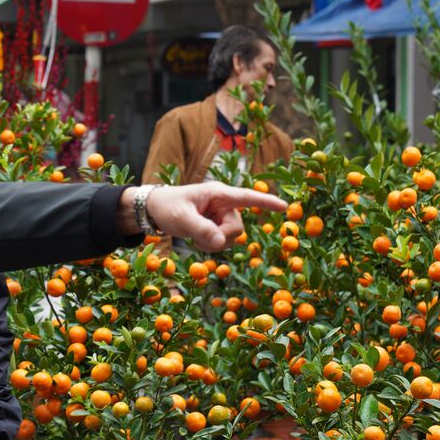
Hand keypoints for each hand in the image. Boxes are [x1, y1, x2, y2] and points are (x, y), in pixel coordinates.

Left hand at [129, 182, 285, 250]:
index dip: (265, 202)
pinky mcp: (217, 227)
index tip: (285, 206)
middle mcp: (224, 204)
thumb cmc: (167, 206)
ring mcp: (221, 217)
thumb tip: (220, 242)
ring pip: (231, 238)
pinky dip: (211, 245)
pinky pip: (223, 242)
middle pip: (237, 228)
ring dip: (214, 243)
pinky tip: (198, 239)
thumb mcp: (181, 217)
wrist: (154, 210)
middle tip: (199, 236)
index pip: (246, 197)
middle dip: (220, 237)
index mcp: (219, 193)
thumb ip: (201, 229)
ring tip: (195, 236)